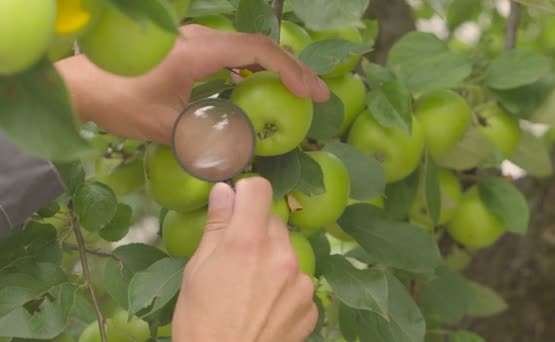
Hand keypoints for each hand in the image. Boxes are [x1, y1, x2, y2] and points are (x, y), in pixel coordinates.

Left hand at [56, 25, 329, 143]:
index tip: (313, 93)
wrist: (82, 85)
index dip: (291, 71)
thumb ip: (208, 142)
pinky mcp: (187, 49)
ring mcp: (193, 41)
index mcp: (199, 51)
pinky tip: (256, 89)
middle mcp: (200, 38)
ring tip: (295, 91)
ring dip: (272, 68)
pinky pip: (229, 54)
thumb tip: (243, 162)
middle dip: (291, 69)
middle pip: (258, 46)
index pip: (258, 52)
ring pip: (244, 48)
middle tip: (315, 94)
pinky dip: (250, 70)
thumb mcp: (168, 127)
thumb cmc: (121, 102)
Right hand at [172, 178, 317, 341]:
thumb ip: (216, 226)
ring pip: (287, 252)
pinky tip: (266, 306)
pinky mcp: (311, 305)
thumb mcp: (197, 271)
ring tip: (250, 288)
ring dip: (272, 259)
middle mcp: (282, 256)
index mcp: (248, 242)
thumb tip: (224, 191)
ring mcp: (301, 282)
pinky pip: (298, 281)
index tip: (236, 204)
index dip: (245, 191)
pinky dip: (285, 287)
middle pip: (273, 221)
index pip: (259, 189)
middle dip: (255, 230)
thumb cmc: (200, 322)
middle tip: (236, 257)